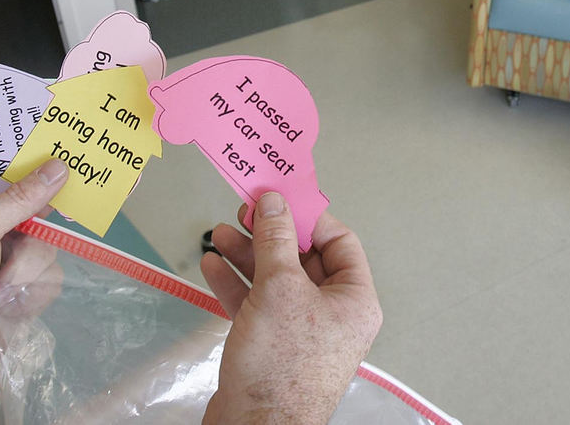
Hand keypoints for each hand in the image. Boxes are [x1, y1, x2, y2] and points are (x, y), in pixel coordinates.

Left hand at [0, 159, 67, 416]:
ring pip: (48, 254)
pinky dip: (30, 297)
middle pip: (39, 222)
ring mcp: (9, 274)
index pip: (12, 191)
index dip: (36, 180)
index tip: (65, 164)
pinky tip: (5, 310)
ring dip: (24, 274)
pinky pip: (51, 285)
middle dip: (28, 241)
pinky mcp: (24, 303)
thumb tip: (58, 166)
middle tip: (13, 248)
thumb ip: (18, 201)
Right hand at [200, 193, 382, 423]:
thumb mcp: (280, 289)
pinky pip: (258, 305)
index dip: (308, 217)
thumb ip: (276, 241)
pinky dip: (237, 284)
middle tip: (246, 211)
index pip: (339, 242)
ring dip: (249, 255)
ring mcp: (303, 332)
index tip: (279, 198)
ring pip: (276, 281)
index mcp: (354, 300)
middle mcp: (334, 315)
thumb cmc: (282, 370)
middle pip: (303, 259)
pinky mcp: (274, 346)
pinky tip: (214, 266)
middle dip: (271, 235)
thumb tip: (274, 204)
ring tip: (222, 234)